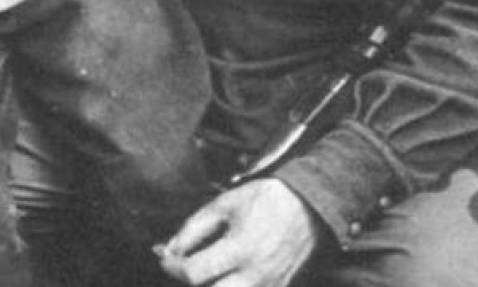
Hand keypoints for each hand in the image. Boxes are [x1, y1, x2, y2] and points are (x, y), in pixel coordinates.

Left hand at [157, 178, 319, 286]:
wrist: (311, 207)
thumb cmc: (267, 200)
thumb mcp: (225, 203)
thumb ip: (193, 228)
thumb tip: (167, 250)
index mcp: (241, 248)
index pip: (193, 273)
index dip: (171, 265)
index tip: (166, 256)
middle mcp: (256, 275)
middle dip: (192, 281)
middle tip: (189, 266)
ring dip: (212, 285)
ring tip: (209, 271)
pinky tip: (226, 275)